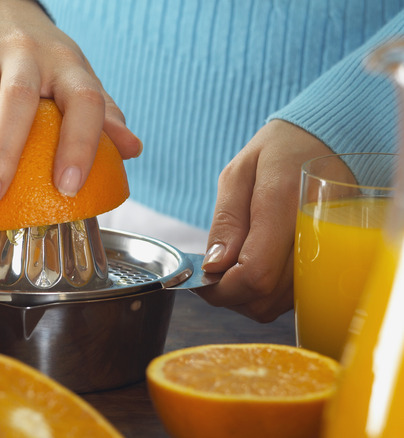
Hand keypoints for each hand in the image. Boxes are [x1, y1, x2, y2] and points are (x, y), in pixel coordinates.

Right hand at [0, 0, 140, 216]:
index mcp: (65, 62)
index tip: (70, 188)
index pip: (84, 99)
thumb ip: (100, 110)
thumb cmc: (33, 52)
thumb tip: (132, 151)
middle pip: (17, 101)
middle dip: (4, 153)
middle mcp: (24, 54)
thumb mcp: (70, 70)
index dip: (82, 143)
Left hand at [199, 119, 333, 321]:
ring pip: (277, 305)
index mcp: (283, 204)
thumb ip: (227, 221)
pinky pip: (293, 297)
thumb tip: (214, 266)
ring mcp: (326, 254)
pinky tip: (256, 267)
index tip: (201, 279)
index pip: (255, 274)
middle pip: (264, 298)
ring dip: (246, 297)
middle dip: (228, 295)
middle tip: (213, 271)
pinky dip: (267, 294)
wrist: (330, 142)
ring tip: (233, 266)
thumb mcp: (239, 173)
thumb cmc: (278, 153)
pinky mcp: (330, 264)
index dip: (221, 288)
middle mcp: (312, 236)